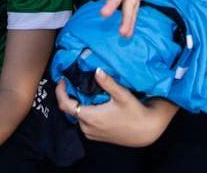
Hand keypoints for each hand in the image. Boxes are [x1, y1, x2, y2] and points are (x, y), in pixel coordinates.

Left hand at [54, 73, 173, 147]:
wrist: (146, 131)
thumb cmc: (135, 113)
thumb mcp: (122, 95)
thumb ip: (108, 83)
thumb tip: (97, 70)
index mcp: (90, 117)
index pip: (65, 105)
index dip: (60, 91)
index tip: (62, 80)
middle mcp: (87, 127)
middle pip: (70, 110)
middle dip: (70, 95)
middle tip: (74, 81)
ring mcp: (91, 133)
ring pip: (77, 116)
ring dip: (77, 103)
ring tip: (84, 90)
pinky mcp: (96, 136)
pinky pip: (83, 122)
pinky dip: (84, 111)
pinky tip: (93, 103)